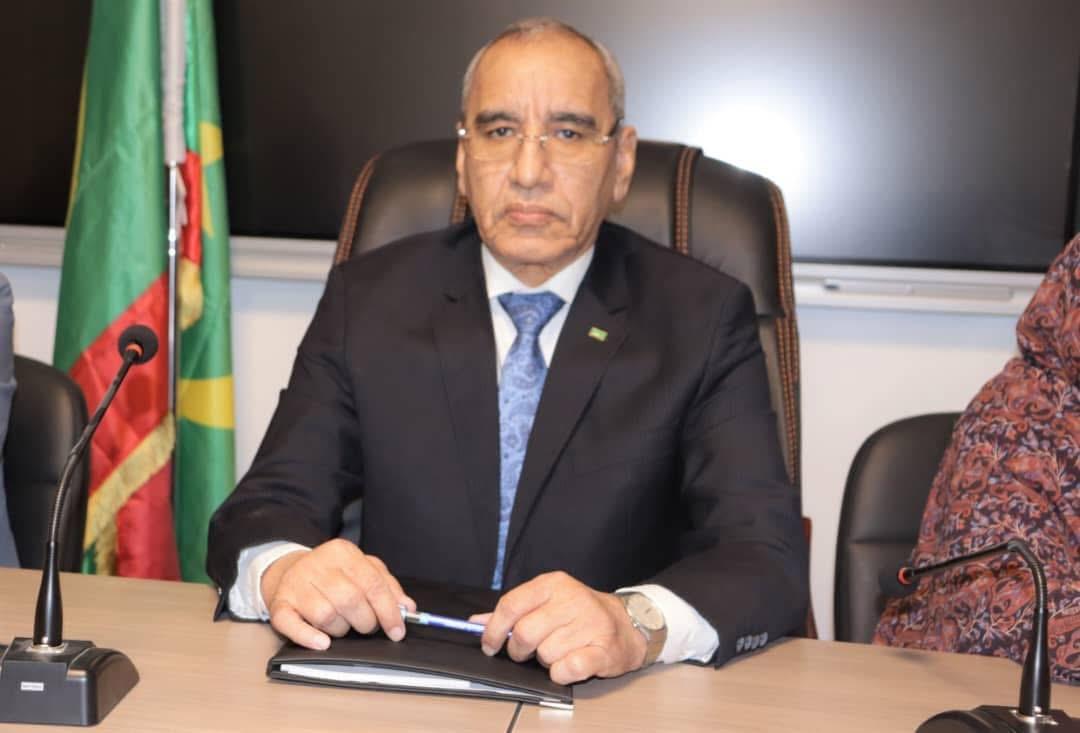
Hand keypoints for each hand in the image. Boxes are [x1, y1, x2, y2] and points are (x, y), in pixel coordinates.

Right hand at [260, 538, 414, 650]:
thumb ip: (387, 586)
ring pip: (326, 615)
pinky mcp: (279, 603)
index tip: (397, 630)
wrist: (289, 569)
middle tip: (367, 626)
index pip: (372, 583)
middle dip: (366, 622)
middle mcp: (318, 564)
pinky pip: (291, 624)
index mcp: (343, 552)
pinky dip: (308, 636)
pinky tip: (322, 642)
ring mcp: (296, 584)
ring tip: (342, 625)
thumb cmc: (332, 573)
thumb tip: (407, 608)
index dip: (389, 611)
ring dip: (340, 629)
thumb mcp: (363, 569)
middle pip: (350, 599)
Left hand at [472, 571, 646, 684]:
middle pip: (524, 632)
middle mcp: (571, 599)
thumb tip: (476, 622)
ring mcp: (590, 623)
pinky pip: (566, 669)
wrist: (628, 624)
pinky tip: (568, 664)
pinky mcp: (603, 649)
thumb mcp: (547, 602)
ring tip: (560, 651)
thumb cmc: (581, 614)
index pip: (511, 604)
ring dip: (546, 661)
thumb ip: (513, 611)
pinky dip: (561, 673)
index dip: (493, 629)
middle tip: (527, 652)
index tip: (488, 645)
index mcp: (553, 584)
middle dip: (519, 650)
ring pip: (545, 654)